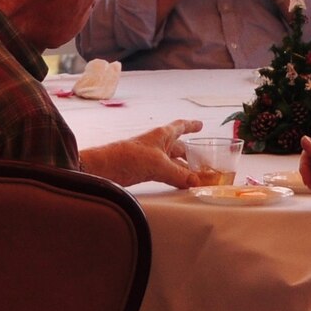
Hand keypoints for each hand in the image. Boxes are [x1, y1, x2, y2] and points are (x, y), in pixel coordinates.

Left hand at [84, 118, 202, 187]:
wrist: (105, 168)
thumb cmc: (129, 157)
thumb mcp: (158, 164)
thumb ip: (179, 174)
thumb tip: (196, 182)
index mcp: (161, 135)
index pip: (180, 126)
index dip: (191, 125)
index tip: (200, 125)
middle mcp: (158, 145)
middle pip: (179, 147)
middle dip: (191, 153)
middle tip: (205, 161)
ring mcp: (152, 158)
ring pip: (174, 162)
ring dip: (185, 169)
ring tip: (199, 177)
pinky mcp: (146, 171)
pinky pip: (166, 173)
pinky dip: (176, 178)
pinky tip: (182, 184)